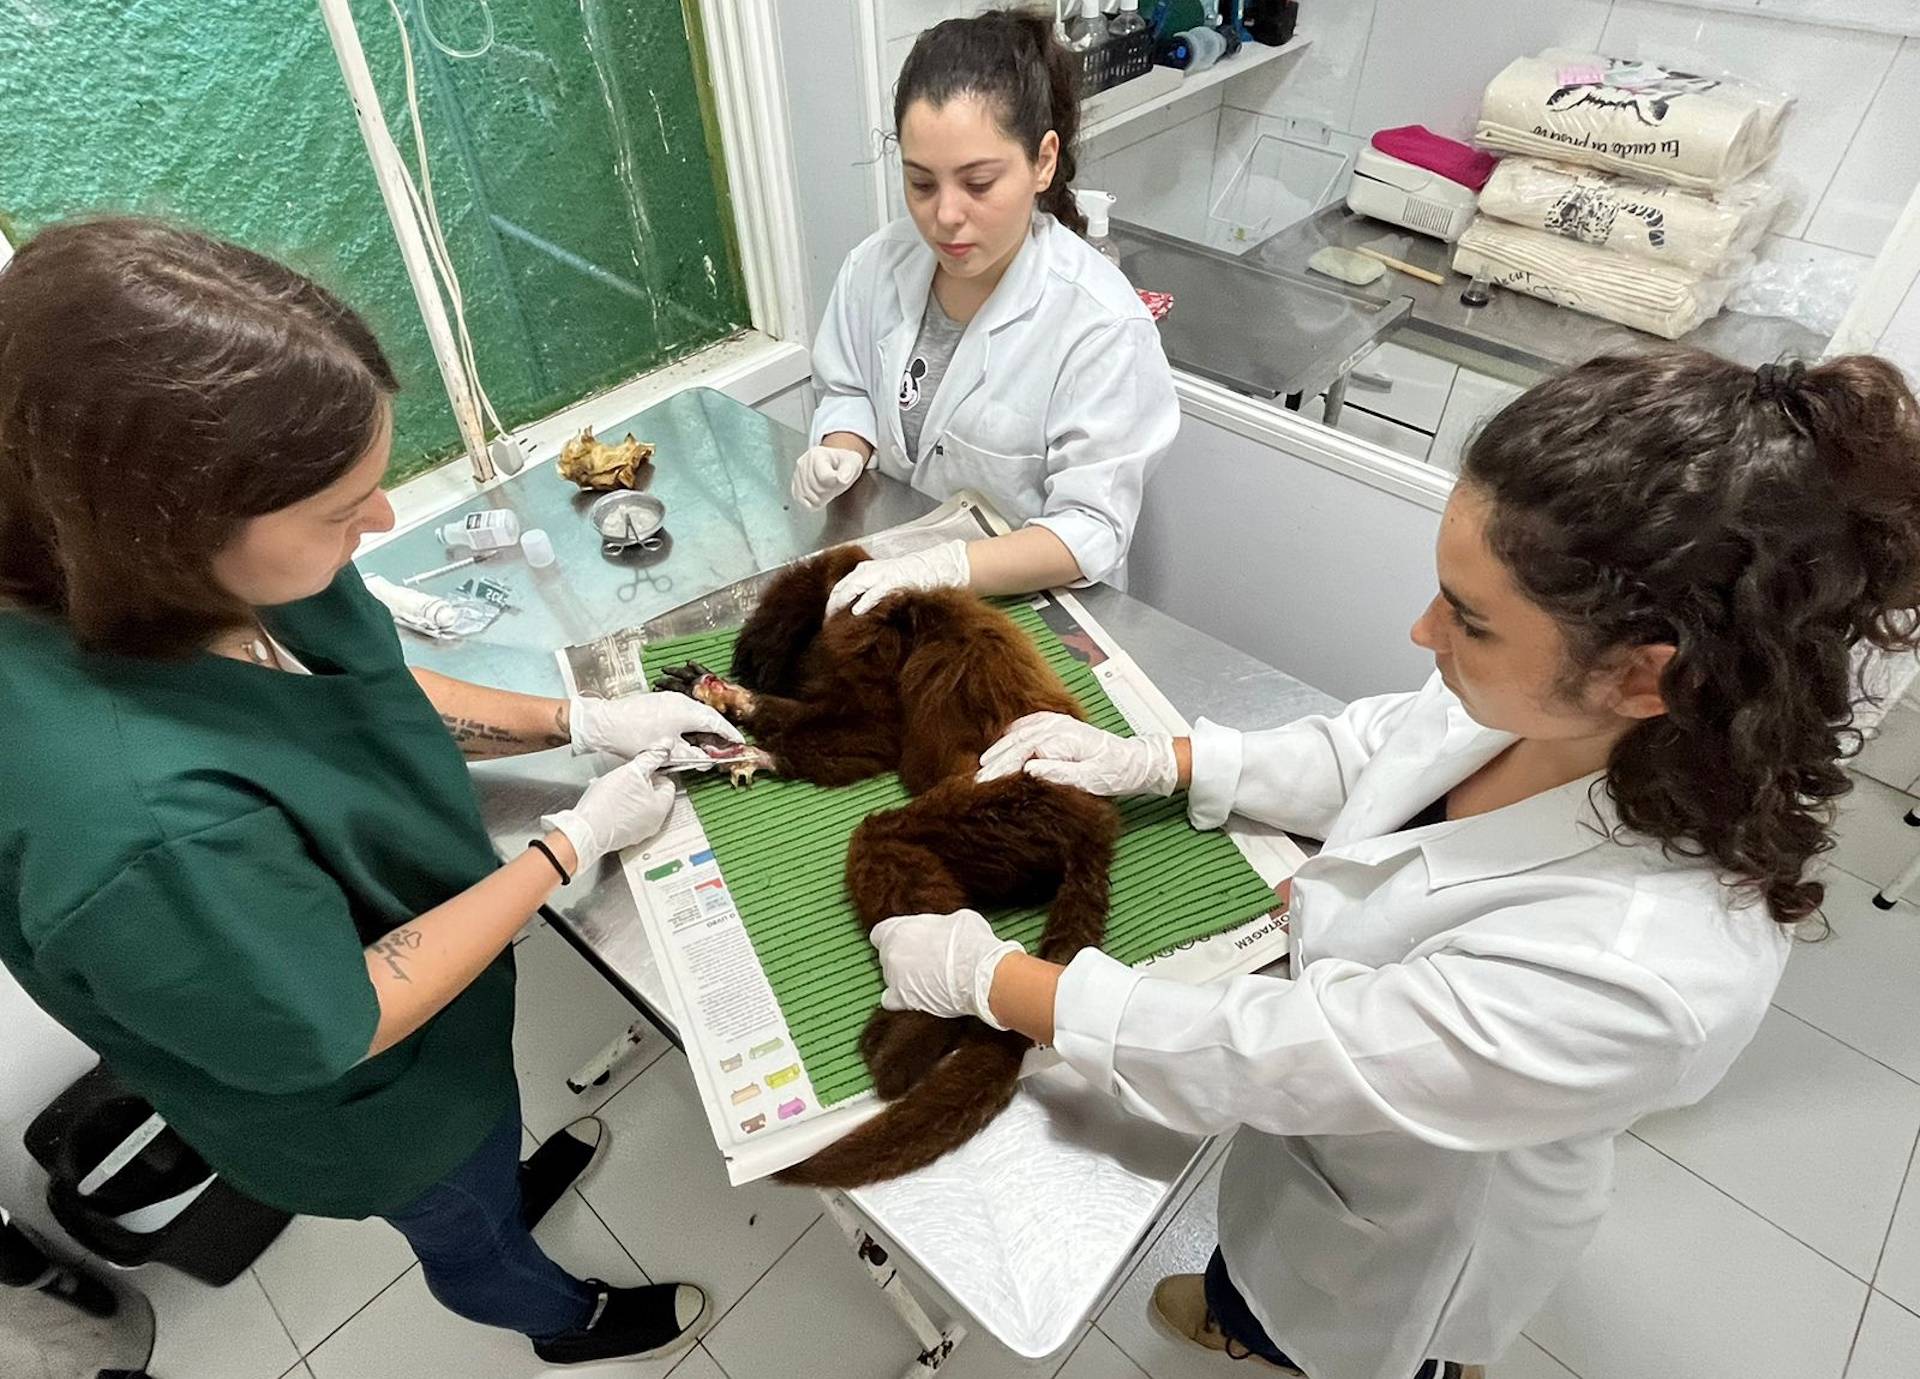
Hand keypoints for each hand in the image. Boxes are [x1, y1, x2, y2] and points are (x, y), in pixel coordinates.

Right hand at [542, 749, 675, 871]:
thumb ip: (652, 758)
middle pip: (654, 796)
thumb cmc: (609, 802)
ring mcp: (639, 833)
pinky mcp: (624, 838)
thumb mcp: (632, 771)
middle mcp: (654, 823)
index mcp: (661, 808)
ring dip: (630, 796)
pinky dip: (620, 809)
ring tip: (614, 790)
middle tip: (626, 778)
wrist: (585, 830)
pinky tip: (607, 804)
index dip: (654, 772)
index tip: (640, 769)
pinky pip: (627, 818)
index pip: (668, 784)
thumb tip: (666, 746)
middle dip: (641, 784)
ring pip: (640, 806)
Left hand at [570, 691, 740, 759]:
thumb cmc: (635, 737)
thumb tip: (707, 760)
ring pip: (696, 713)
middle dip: (719, 732)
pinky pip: (684, 710)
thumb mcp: (666, 753)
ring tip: (708, 743)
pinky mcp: (660, 701)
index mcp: (687, 712)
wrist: (603, 724)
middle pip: (708, 716)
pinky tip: (688, 735)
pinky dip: (691, 723)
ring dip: (704, 727)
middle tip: (726, 746)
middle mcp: (681, 701)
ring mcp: (670, 698)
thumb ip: (692, 756)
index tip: (740, 744)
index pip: (717, 723)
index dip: (730, 735)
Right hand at [791, 444, 866, 508]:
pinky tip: (820, 495)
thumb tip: (842, 479)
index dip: (836, 483)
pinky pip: (802, 500)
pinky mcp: (795, 485)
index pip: (825, 478)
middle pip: (817, 489)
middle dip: (830, 491)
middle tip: (836, 484)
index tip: (841, 478)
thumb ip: (849, 469)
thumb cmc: (844, 463)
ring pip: (809, 497)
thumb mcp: (853, 461)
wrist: (834, 463)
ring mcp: (797, 475)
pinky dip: (813, 502)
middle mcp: (803, 463)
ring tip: (829, 488)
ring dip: (823, 497)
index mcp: (816, 455)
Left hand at [825, 540, 971, 617]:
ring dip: (841, 605)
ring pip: (851, 588)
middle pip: (840, 589)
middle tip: (827, 626)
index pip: (839, 588)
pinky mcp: (892, 579)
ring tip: (835, 622)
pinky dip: (863, 602)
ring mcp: (879, 574)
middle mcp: (867, 570)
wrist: (935, 566)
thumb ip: (870, 594)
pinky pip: (873, 592)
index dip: (831, 605)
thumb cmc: (910, 578)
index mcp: (864, 571)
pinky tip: (857, 613)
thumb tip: (855, 614)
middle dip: (832, 608)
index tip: (828, 622)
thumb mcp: (885, 584)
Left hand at [871, 909, 1024, 1028]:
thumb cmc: (970, 942)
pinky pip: (890, 1001)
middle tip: (926, 960)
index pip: (880, 933)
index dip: (894, 937)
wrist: (979, 972)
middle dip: (903, 957)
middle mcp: (890, 953)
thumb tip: (940, 932)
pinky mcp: (902, 1000)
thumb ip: (936, 925)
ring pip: (891, 978)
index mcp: (899, 930)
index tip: (908, 940)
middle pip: (887, 956)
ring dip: (904, 979)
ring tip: (929, 981)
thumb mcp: (954, 919)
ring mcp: (893, 978)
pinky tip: (916, 999)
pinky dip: (901, 1000)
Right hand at [976, 712, 1179, 796]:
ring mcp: (1057, 724)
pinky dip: (1011, 736)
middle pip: (1015, 741)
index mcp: (1061, 738)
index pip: (1020, 752)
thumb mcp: (1089, 780)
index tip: (981, 784)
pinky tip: (1002, 746)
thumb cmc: (1114, 774)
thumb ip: (1058, 773)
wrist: (1135, 762)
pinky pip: (1028, 728)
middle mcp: (1056, 726)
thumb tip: (1028, 770)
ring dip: (1000, 749)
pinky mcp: (1058, 727)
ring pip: (1019, 734)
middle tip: (973, 782)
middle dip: (994, 761)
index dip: (999, 768)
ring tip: (982, 768)